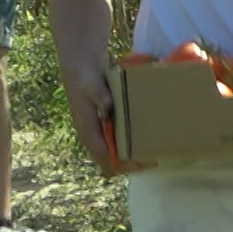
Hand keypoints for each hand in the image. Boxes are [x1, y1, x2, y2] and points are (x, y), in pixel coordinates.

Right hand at [62, 58, 153, 176]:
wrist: (80, 66)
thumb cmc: (86, 77)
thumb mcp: (93, 85)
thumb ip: (100, 96)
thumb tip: (108, 108)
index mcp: (88, 131)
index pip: (105, 158)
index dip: (123, 165)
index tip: (142, 162)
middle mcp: (92, 136)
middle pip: (110, 162)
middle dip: (130, 165)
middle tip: (152, 161)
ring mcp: (98, 132)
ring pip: (113, 155)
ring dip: (130, 158)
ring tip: (151, 154)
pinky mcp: (104, 125)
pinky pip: (115, 143)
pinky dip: (128, 146)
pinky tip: (143, 141)